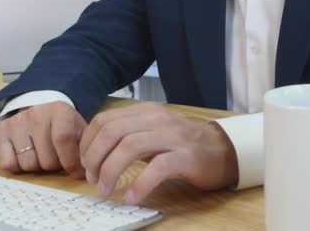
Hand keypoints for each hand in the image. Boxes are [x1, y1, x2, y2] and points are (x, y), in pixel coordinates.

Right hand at [0, 101, 86, 178]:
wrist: (36, 108)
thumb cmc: (62, 125)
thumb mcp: (78, 129)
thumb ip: (84, 147)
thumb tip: (85, 172)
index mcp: (59, 111)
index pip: (63, 140)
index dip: (71, 162)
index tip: (76, 173)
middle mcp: (35, 114)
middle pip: (46, 159)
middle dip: (54, 166)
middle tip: (56, 158)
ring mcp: (16, 123)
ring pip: (28, 164)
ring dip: (37, 167)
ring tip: (41, 155)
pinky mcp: (0, 132)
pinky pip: (8, 164)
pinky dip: (18, 166)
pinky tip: (25, 155)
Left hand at [80, 103, 238, 203]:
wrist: (223, 150)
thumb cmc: (183, 145)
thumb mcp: (153, 133)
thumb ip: (128, 135)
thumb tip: (94, 150)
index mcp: (146, 112)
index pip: (105, 120)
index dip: (88, 143)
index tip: (85, 164)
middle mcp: (157, 119)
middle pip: (112, 131)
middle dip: (95, 158)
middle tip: (93, 179)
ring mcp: (172, 136)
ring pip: (129, 146)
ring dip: (110, 171)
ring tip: (106, 189)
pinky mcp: (186, 156)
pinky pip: (157, 168)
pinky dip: (140, 184)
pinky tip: (132, 197)